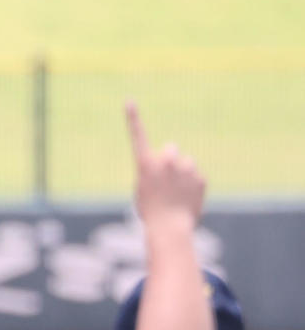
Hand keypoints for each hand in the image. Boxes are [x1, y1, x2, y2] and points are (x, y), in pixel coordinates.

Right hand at [127, 103, 204, 229]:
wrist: (169, 228)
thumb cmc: (150, 211)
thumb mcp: (144, 190)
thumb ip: (154, 173)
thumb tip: (168, 169)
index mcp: (146, 164)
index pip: (137, 136)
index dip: (133, 118)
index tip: (129, 101)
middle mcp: (165, 161)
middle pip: (170, 149)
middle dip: (170, 159)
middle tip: (167, 180)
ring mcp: (185, 168)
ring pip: (186, 164)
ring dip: (183, 175)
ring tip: (177, 195)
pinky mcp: (200, 178)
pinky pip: (197, 178)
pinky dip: (193, 187)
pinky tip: (187, 200)